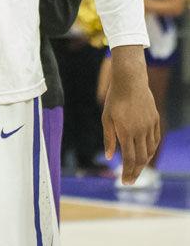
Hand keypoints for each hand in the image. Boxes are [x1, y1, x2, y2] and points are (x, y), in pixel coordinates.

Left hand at [102, 45, 159, 184]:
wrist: (130, 81)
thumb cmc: (114, 99)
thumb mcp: (106, 118)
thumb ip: (108, 138)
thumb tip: (108, 157)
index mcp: (126, 131)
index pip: (129, 159)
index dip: (127, 172)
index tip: (124, 181)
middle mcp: (140, 131)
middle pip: (140, 158)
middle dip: (135, 172)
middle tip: (130, 180)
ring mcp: (149, 126)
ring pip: (150, 150)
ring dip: (144, 162)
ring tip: (136, 168)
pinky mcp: (155, 120)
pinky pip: (156, 140)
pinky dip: (151, 150)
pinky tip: (146, 153)